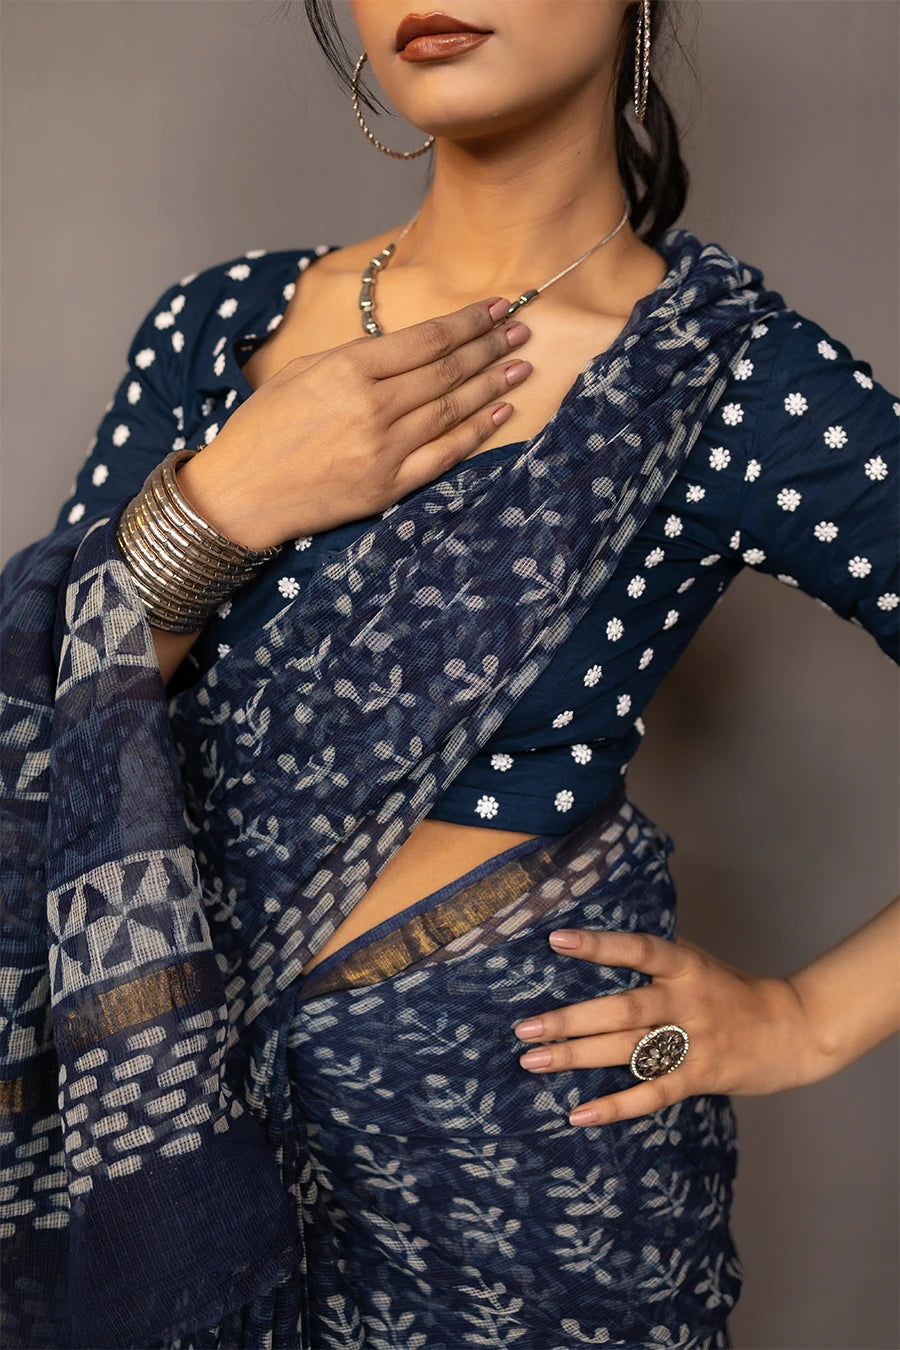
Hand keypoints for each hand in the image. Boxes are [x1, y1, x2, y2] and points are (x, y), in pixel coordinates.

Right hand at [176, 297, 532, 550]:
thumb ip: (355, 359)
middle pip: (447, 370)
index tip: (497, 307)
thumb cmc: (261, 429)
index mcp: (347, 369)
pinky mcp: (388, 486)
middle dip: (490, 346)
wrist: (239, 495)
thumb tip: (405, 350)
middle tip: (522, 330)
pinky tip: (501, 412)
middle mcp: (372, 407)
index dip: (468, 321)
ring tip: (522, 366)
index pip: (426, 339)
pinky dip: (477, 432)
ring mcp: (383, 450)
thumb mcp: (300, 373)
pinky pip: (444, 455)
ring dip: (493, 384)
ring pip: (452, 409)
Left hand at [513, 928, 827, 1126]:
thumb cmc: (734, 991)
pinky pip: (651, 1094)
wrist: (792, 1031)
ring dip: (577, 1057)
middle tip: (525, 1028)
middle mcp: (686, 1001)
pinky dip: (615, 1106)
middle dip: (570, 1020)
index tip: (557, 941)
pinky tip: (579, 1113)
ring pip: (628, 1050)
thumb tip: (601, 947)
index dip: (599, 945)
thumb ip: (656, 959)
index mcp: (684, 965)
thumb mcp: (697, 962)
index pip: (637, 950)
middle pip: (621, 1009)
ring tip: (533, 1061)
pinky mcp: (698, 1077)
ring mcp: (693, 1042)